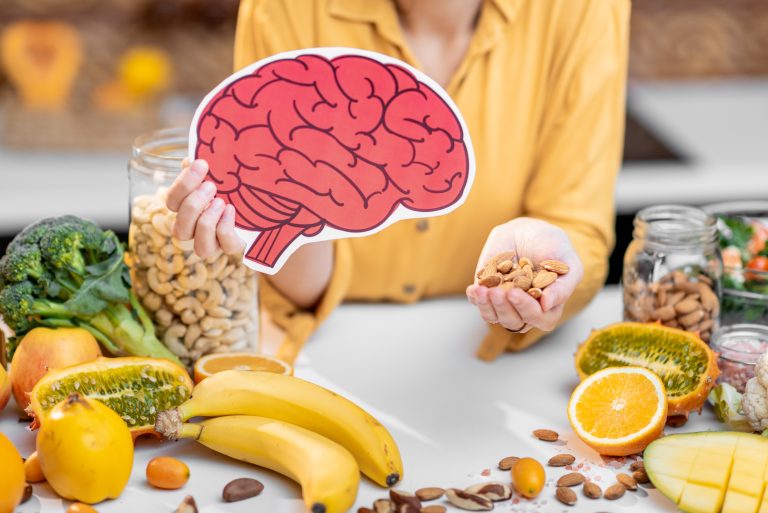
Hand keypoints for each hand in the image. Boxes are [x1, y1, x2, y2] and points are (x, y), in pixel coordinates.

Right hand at [165, 159, 243, 257]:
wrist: (261, 197)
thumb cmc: (231, 181)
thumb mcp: (216, 170)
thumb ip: (201, 166)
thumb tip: (191, 158)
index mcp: (186, 209)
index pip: (171, 202)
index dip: (182, 185)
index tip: (202, 165)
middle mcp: (196, 230)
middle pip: (179, 229)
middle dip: (193, 205)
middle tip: (211, 186)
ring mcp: (214, 242)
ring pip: (200, 247)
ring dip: (206, 222)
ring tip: (220, 202)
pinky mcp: (232, 245)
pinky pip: (225, 245)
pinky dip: (225, 228)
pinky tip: (231, 210)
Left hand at [466, 217, 583, 332]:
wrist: (529, 230)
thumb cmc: (554, 246)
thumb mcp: (568, 263)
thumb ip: (563, 286)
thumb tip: (546, 305)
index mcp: (548, 306)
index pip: (541, 319)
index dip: (528, 310)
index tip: (517, 293)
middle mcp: (525, 308)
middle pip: (515, 321)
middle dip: (505, 308)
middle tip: (499, 292)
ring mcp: (505, 301)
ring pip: (495, 317)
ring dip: (488, 306)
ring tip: (484, 290)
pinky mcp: (488, 291)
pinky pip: (480, 303)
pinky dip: (476, 299)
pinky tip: (474, 288)